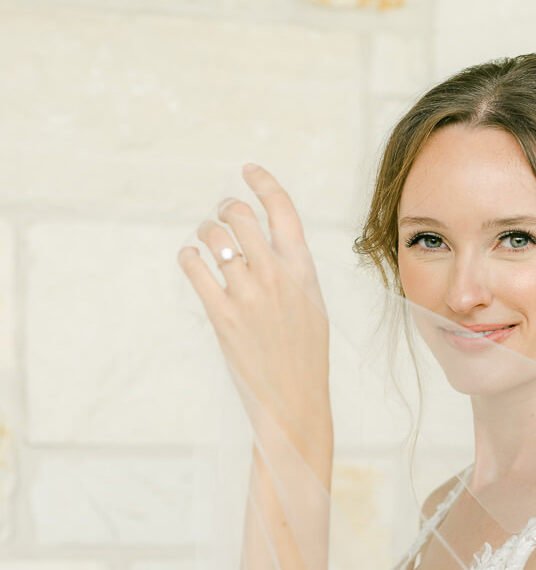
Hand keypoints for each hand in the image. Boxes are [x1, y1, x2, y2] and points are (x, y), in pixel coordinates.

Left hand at [178, 165, 331, 461]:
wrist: (294, 400)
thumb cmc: (305, 357)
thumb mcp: (313, 306)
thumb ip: (293, 272)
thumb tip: (270, 243)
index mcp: (304, 271)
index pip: (283, 210)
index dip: (263, 183)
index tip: (248, 169)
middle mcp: (276, 276)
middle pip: (241, 216)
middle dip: (226, 209)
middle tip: (221, 215)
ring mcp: (248, 295)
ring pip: (215, 237)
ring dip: (205, 232)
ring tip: (205, 242)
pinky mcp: (222, 315)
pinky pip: (195, 267)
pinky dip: (188, 257)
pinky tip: (191, 260)